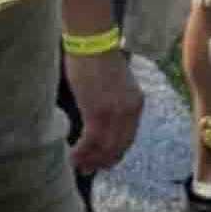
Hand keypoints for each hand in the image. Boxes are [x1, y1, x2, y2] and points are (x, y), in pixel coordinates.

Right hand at [61, 48, 143, 172]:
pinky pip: (92, 140)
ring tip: (79, 165)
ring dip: (91, 159)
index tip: (104, 161)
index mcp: (136, 104)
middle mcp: (130, 112)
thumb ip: (114, 102)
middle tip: (89, 169)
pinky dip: (83, 151)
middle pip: (118, 146)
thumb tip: (99, 117)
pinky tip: (74, 155)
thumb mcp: (114, 83)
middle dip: (104, 161)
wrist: (92, 42)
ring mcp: (115, 114)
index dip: (115, 152)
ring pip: (105, 146)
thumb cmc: (97, 57)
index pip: (128, 137)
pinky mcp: (98, 112)